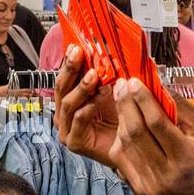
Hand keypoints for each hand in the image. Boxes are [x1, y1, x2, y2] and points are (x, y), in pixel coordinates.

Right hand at [55, 45, 118, 165]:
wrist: (132, 148)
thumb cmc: (121, 120)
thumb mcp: (112, 93)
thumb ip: (104, 76)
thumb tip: (103, 51)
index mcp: (69, 101)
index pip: (65, 78)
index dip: (68, 63)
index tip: (75, 47)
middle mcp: (64, 115)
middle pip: (61, 88)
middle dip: (70, 69)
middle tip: (79, 55)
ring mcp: (67, 129)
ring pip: (67, 103)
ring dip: (81, 88)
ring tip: (94, 76)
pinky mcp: (74, 142)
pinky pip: (77, 120)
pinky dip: (88, 107)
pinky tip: (99, 99)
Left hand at [109, 77, 193, 194]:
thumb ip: (181, 106)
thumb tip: (156, 84)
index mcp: (187, 160)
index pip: (156, 123)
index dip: (143, 100)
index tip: (134, 82)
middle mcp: (167, 177)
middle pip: (136, 134)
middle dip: (126, 105)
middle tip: (122, 85)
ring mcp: (152, 188)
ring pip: (125, 146)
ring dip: (121, 119)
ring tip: (123, 100)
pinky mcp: (143, 192)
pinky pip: (122, 160)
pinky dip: (121, 139)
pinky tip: (125, 124)